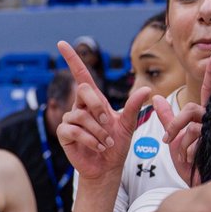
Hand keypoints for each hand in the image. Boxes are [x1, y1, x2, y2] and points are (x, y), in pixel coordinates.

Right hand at [56, 40, 149, 180]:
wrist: (107, 168)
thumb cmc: (116, 146)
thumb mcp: (128, 125)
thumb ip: (134, 107)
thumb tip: (148, 89)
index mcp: (94, 102)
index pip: (82, 76)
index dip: (72, 59)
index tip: (62, 43)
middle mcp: (80, 107)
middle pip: (84, 91)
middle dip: (98, 107)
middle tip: (108, 124)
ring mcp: (70, 120)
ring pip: (80, 115)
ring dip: (98, 132)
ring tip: (107, 143)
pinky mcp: (64, 134)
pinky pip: (73, 130)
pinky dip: (90, 139)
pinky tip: (98, 147)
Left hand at [152, 53, 210, 187]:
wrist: (199, 186)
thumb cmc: (191, 164)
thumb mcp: (174, 140)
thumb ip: (167, 119)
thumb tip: (155, 97)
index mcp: (203, 117)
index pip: (207, 91)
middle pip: (191, 109)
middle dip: (175, 123)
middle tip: (167, 139)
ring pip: (192, 127)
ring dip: (180, 142)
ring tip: (181, 155)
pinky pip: (196, 142)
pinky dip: (188, 153)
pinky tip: (192, 161)